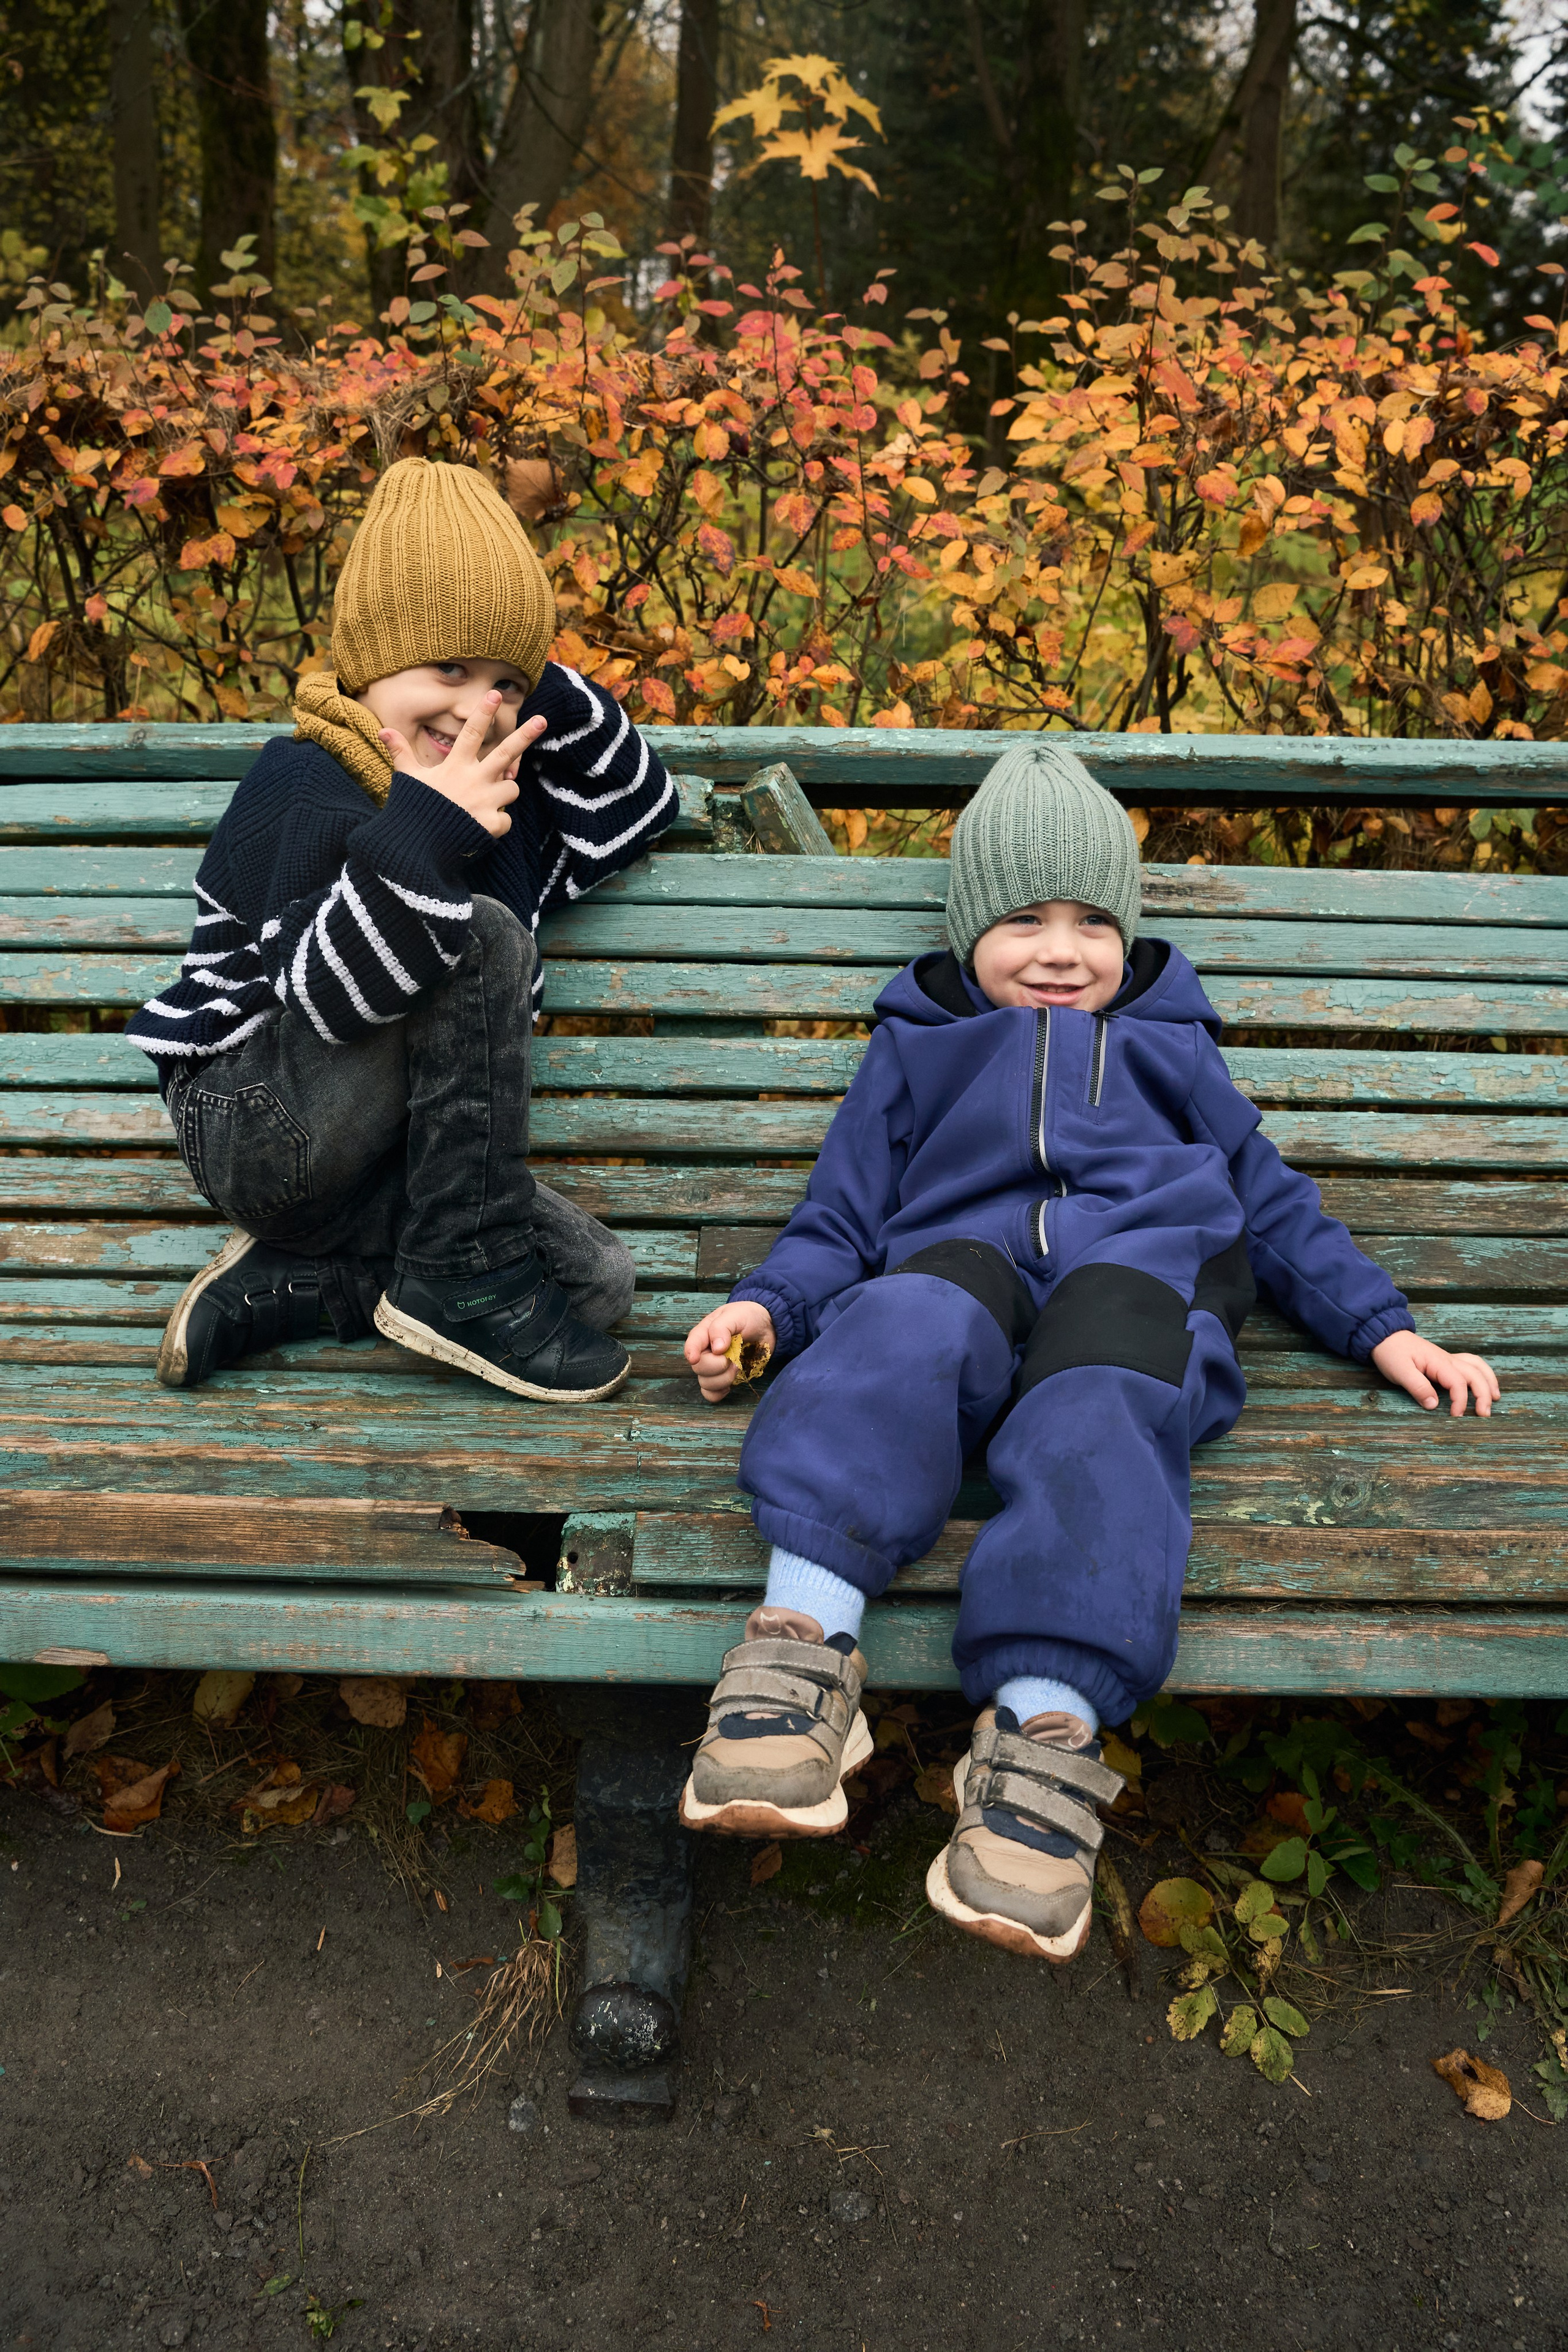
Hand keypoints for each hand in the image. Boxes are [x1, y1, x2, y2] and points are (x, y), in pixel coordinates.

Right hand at [377, 696, 546, 838]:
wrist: (416, 848)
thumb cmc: (413, 809)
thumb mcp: (408, 778)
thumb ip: (401, 753)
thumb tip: (384, 731)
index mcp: (455, 766)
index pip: (472, 733)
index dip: (483, 713)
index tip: (495, 694)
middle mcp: (474, 780)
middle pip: (506, 753)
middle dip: (525, 735)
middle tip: (542, 719)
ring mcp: (486, 802)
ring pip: (512, 788)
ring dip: (504, 791)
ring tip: (484, 801)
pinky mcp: (492, 825)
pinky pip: (507, 819)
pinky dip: (498, 823)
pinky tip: (481, 827)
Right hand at [684, 1301, 775, 1404]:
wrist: (766, 1327)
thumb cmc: (748, 1317)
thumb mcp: (736, 1315)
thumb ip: (722, 1328)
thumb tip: (716, 1349)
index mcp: (704, 1334)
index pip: (691, 1346)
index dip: (692, 1353)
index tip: (696, 1358)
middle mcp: (705, 1352)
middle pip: (699, 1368)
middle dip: (718, 1366)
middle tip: (734, 1357)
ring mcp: (713, 1368)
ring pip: (706, 1383)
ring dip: (724, 1378)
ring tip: (738, 1365)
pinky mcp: (722, 1379)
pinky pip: (712, 1394)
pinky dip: (720, 1392)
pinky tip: (731, 1384)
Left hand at [1371, 1329, 1499, 1417]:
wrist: (1385, 1335)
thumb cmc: (1391, 1352)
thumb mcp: (1399, 1371)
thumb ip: (1417, 1387)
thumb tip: (1434, 1405)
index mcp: (1438, 1362)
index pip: (1458, 1383)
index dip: (1461, 1401)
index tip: (1455, 1416)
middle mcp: (1448, 1359)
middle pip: (1475, 1375)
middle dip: (1483, 1395)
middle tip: (1484, 1414)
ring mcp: (1448, 1359)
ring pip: (1477, 1367)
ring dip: (1489, 1381)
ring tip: (1495, 1398)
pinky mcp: (1445, 1360)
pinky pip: (1470, 1364)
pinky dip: (1481, 1373)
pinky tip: (1484, 1382)